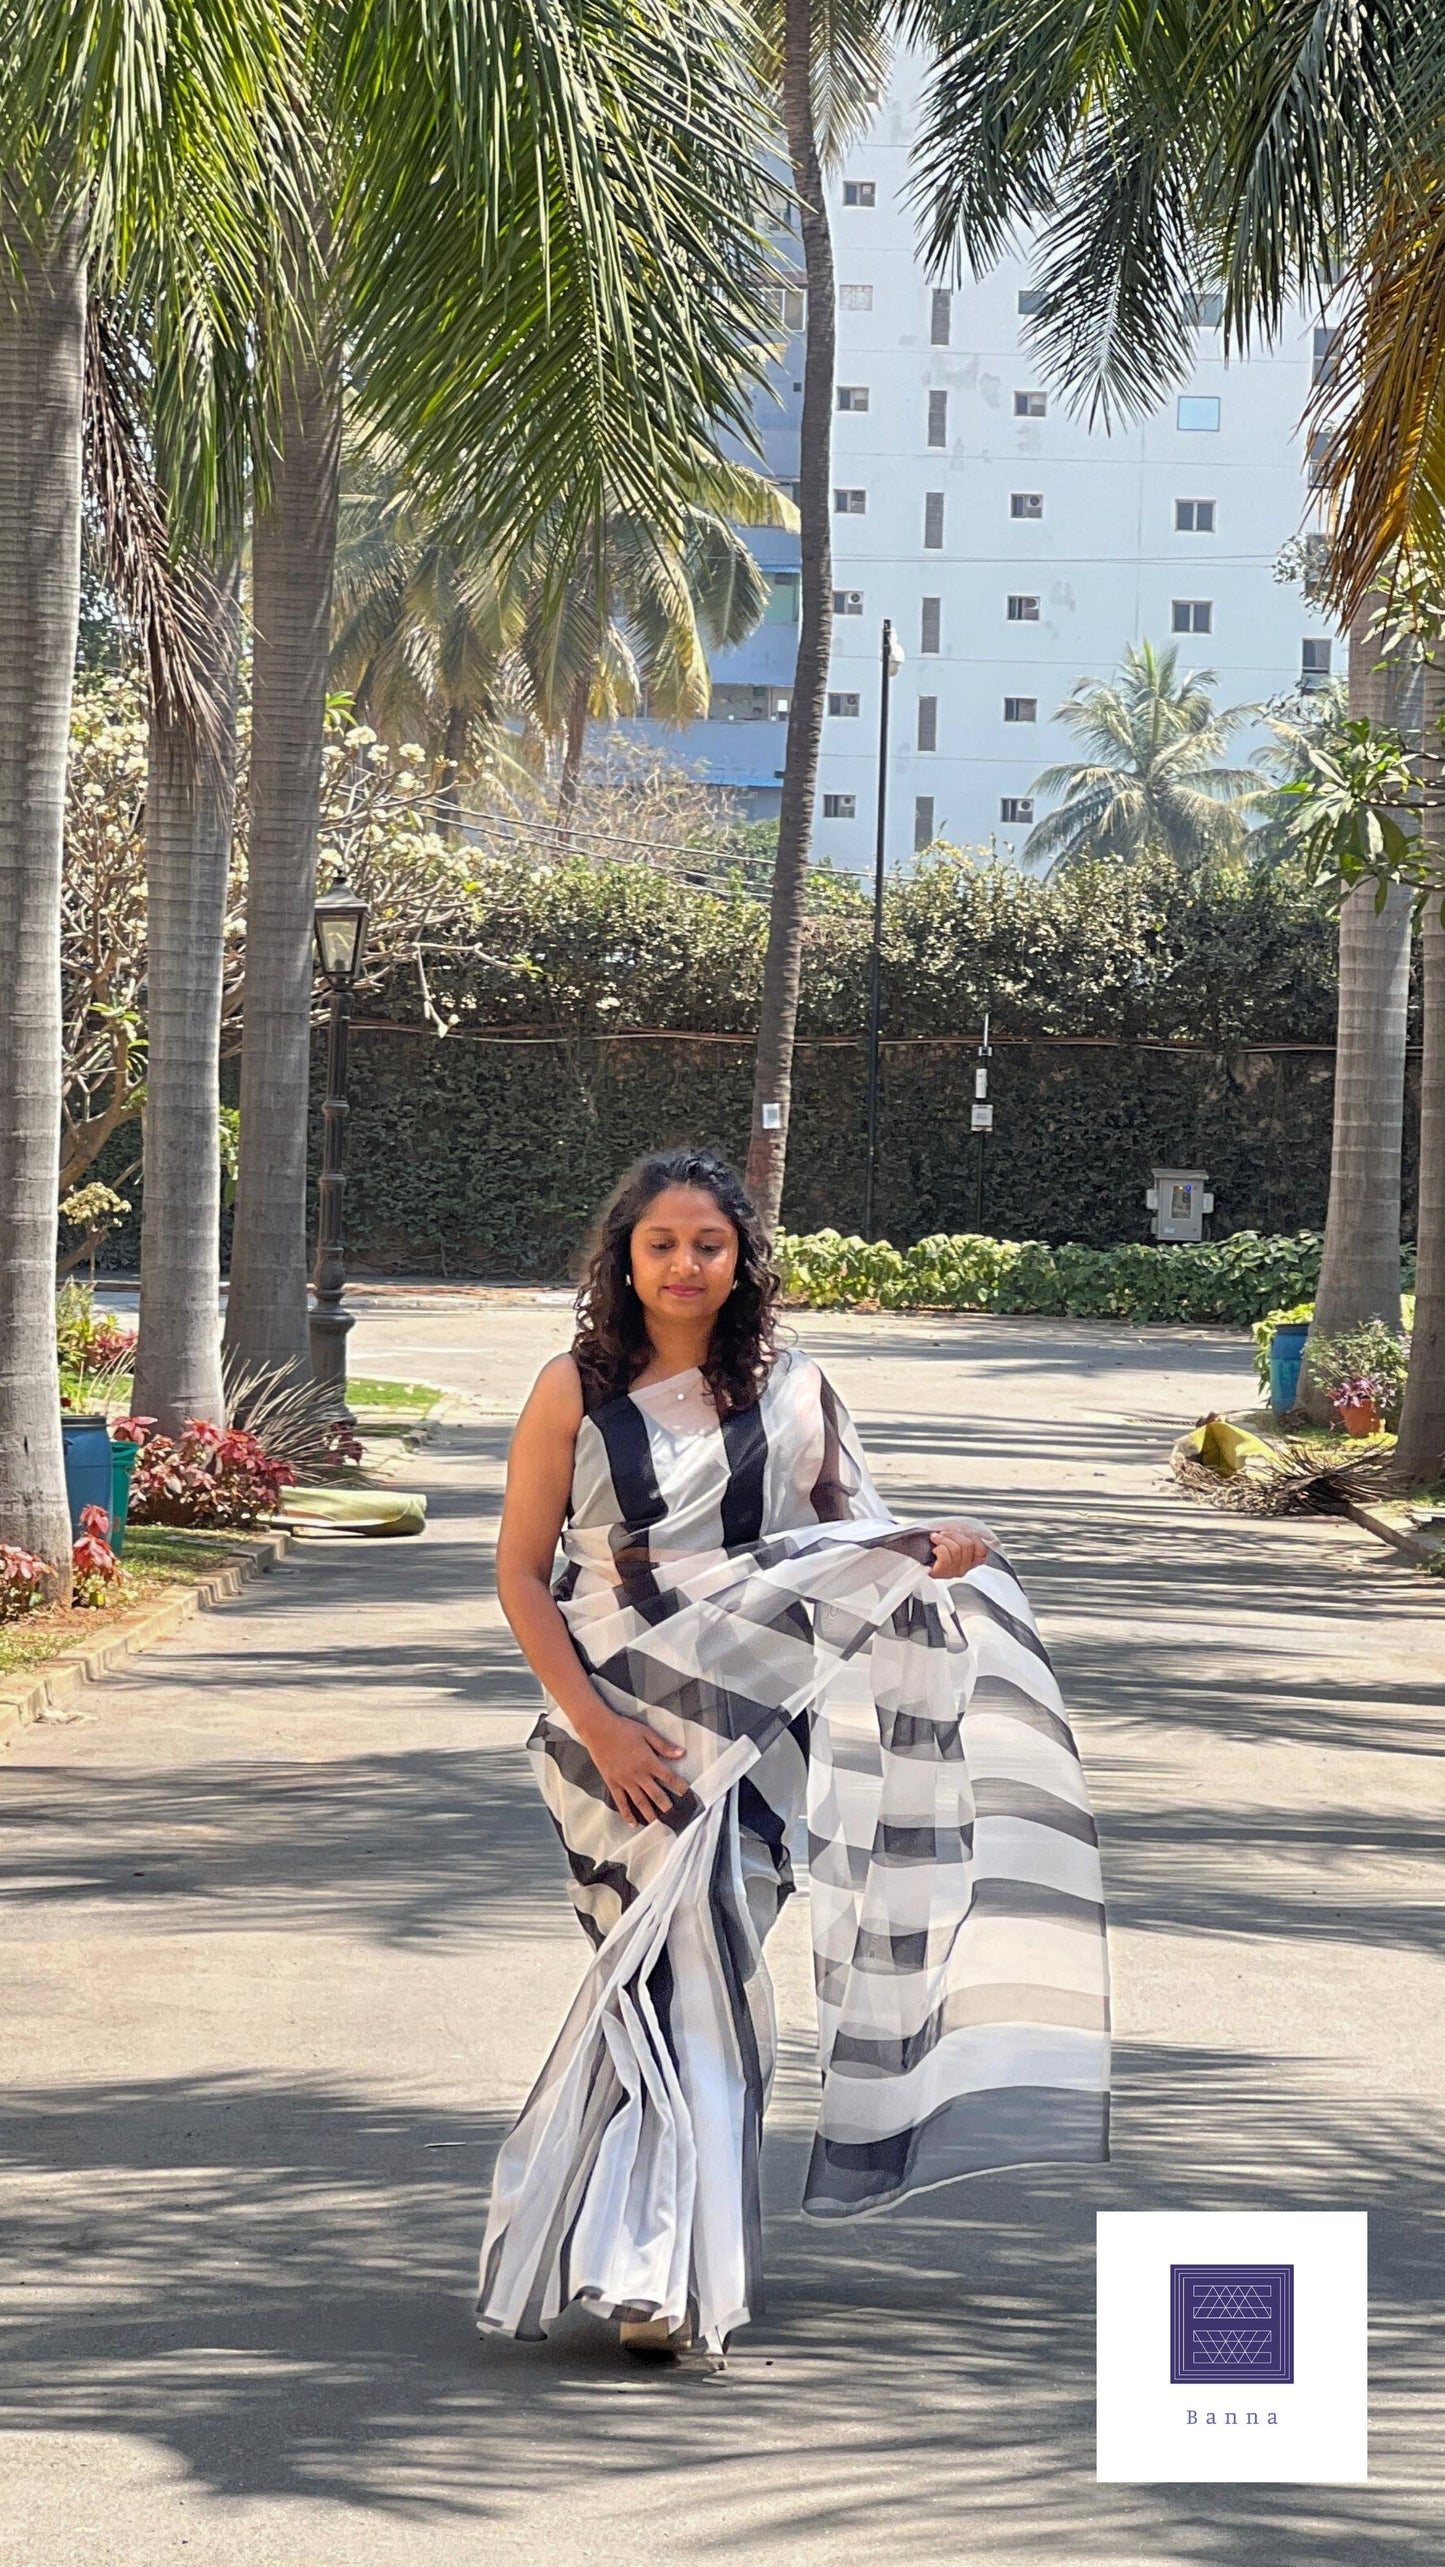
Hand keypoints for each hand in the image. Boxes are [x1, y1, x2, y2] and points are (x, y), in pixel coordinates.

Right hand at [583, 1703, 688, 1826]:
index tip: (688, 1794)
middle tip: (674, 1817)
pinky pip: (621, 1802)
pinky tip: (633, 1823)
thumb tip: (682, 1753)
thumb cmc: (623, 1729)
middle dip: (666, 1806)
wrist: (598, 1730)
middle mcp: (638, 1775)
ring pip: (639, 1802)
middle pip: (656, 1794)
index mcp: (648, 1761)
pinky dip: (627, 1814)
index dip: (680, 1786)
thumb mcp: (646, 1733)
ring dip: (649, 1814)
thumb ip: (664, 1746)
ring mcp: (624, 1781)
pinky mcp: (612, 1783)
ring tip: (657, 1824)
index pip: (669, 1777)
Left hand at [927, 1519, 994, 1579]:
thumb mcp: (954, 1537)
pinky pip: (945, 1555)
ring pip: (956, 1549)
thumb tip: (982, 1534)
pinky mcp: (941, 1573)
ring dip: (944, 1539)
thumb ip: (968, 1535)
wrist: (913, 1555)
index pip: (983, 1549)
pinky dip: (938, 1547)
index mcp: (971, 1560)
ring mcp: (953, 1572)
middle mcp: (964, 1568)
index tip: (962, 1532)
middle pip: (968, 1545)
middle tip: (944, 1534)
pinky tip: (934, 1548)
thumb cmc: (933, 1544)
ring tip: (937, 1539)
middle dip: (954, 1535)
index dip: (974, 1537)